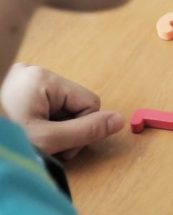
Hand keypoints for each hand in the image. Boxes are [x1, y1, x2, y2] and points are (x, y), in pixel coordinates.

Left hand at [1, 63, 123, 157]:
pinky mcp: (10, 86)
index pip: (89, 102)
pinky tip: (23, 130)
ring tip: (31, 138)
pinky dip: (37, 120)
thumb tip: (119, 120)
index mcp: (43, 78)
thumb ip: (87, 130)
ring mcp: (19, 78)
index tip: (60, 143)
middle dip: (64, 126)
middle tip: (44, 143)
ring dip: (51, 125)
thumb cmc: (4, 137)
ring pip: (57, 105)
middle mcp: (31, 71)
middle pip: (72, 102)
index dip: (81, 127)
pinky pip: (40, 103)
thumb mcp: (49, 140)